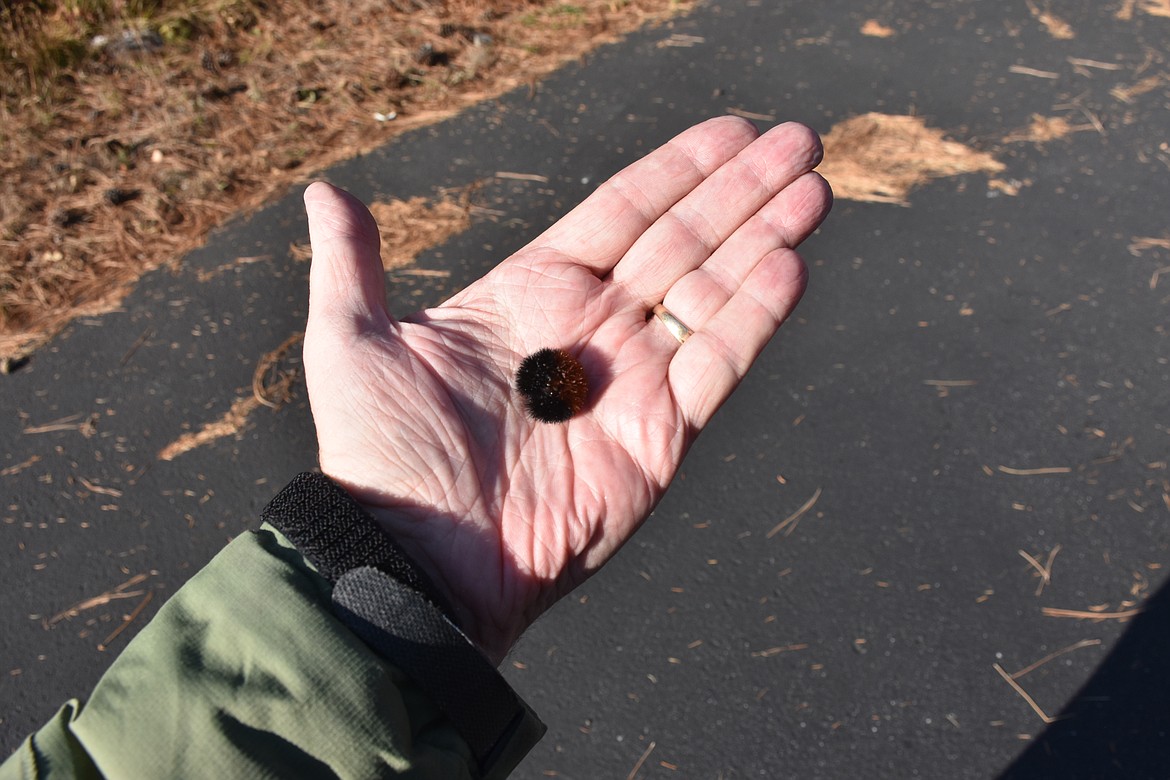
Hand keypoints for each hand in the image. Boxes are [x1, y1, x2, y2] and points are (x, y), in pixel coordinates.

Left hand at [302, 117, 830, 663]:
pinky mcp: (660, 436)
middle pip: (682, 241)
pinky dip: (753, 318)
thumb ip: (353, 263)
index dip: (678, 170)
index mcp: (531, 294)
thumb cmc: (380, 453)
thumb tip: (326, 191)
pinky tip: (789, 266)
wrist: (416, 557)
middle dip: (742, 191)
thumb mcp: (352, 341)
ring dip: (764, 239)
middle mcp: (590, 331)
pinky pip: (716, 365)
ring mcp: (631, 382)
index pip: (621, 213)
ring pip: (711, 294)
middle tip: (800, 141)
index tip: (731, 131)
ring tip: (813, 188)